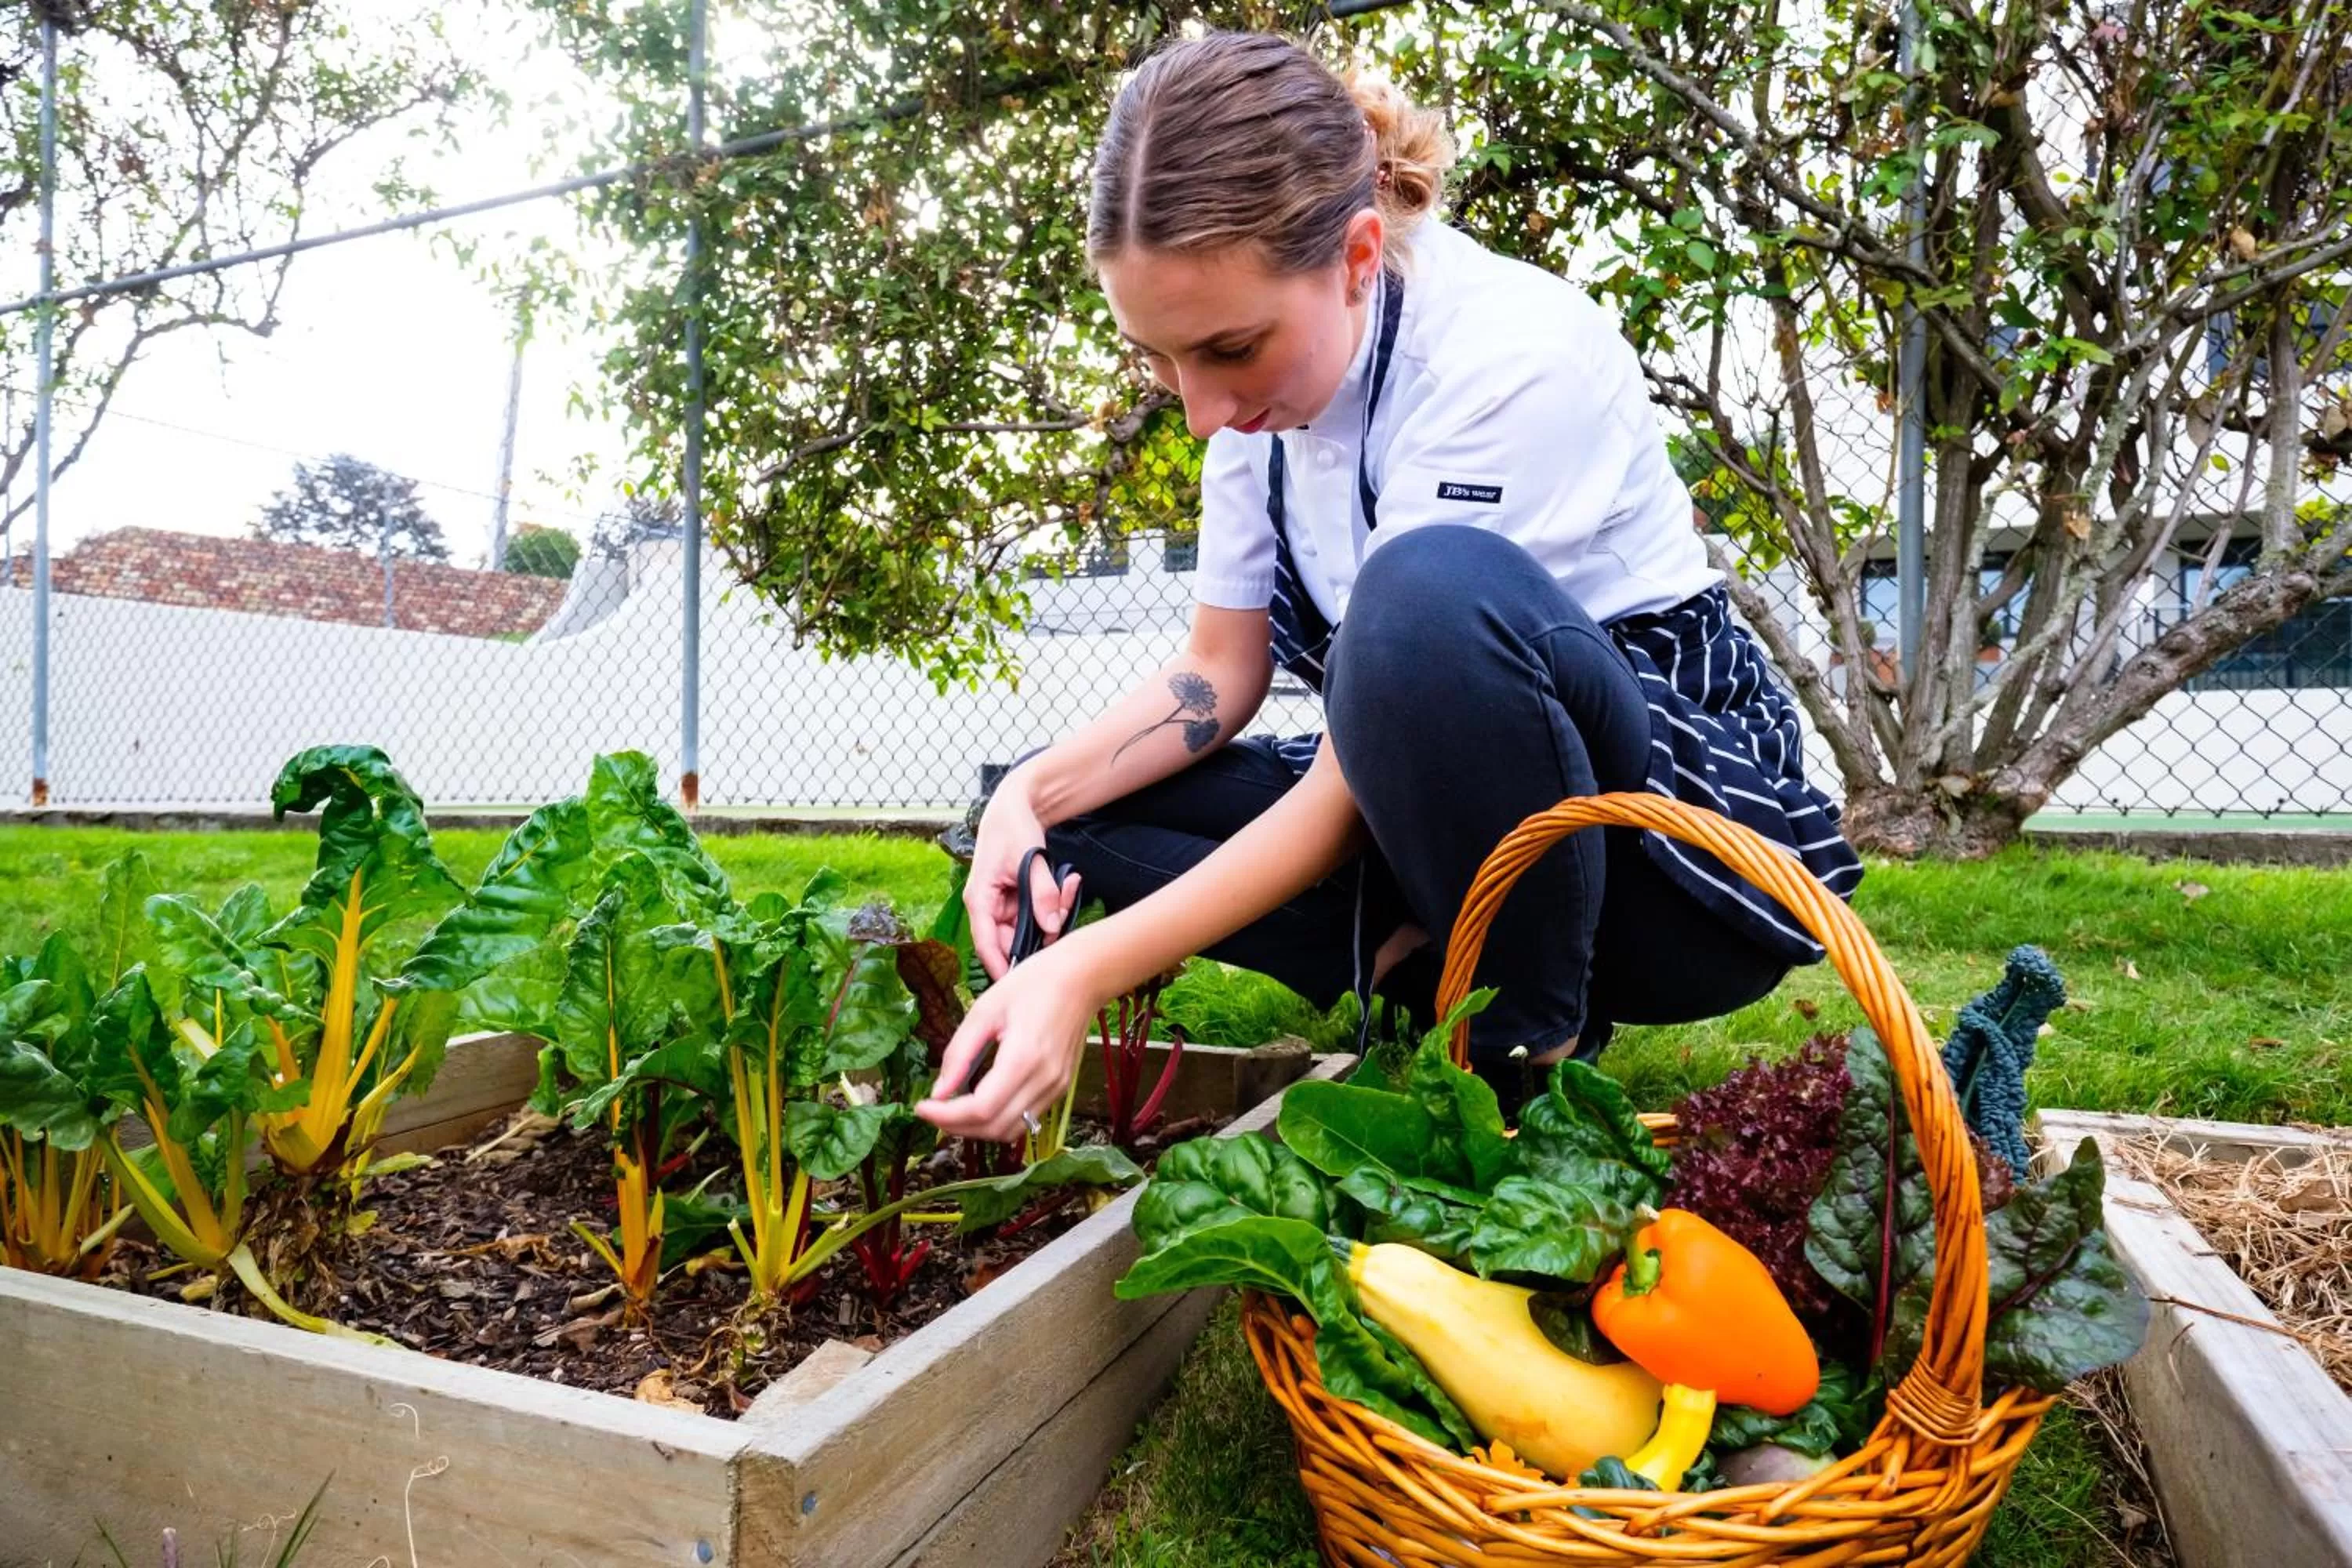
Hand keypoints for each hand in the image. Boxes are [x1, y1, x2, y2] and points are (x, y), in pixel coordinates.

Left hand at [916, 938, 1101, 1142]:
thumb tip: (938, 1092)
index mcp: (1023, 1058)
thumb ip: (959, 1053)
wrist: (1081, 979)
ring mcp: (1056, 1088)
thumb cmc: (1032, 984)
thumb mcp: (985, 1010)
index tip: (921, 1107)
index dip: (946, 1116)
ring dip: (977, 1129)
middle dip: (956, 1127)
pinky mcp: (1060, 1089)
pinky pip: (1026, 1119)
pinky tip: (979, 1104)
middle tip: (931, 1110)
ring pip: (1010, 1130)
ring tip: (951, 1111)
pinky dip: (997, 1120)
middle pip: (994, 1127)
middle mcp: (1044, 1080)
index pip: (981, 1109)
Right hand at [965, 775, 1082, 980]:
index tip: (1019, 985)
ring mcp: (1004, 905)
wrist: (1015, 807)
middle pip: (1012, 940)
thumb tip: (1051, 928)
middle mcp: (989, 907)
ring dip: (1053, 915)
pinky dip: (1055, 903)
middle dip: (1041, 935)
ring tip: (1068, 887)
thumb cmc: (1013, 829)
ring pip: (1030, 928)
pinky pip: (1038, 914)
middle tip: (1064, 917)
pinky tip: (1068, 883)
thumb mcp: (1029, 858)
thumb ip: (1041, 893)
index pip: (985, 944)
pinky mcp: (1019, 900)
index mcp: (980, 899)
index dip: (1001, 967)